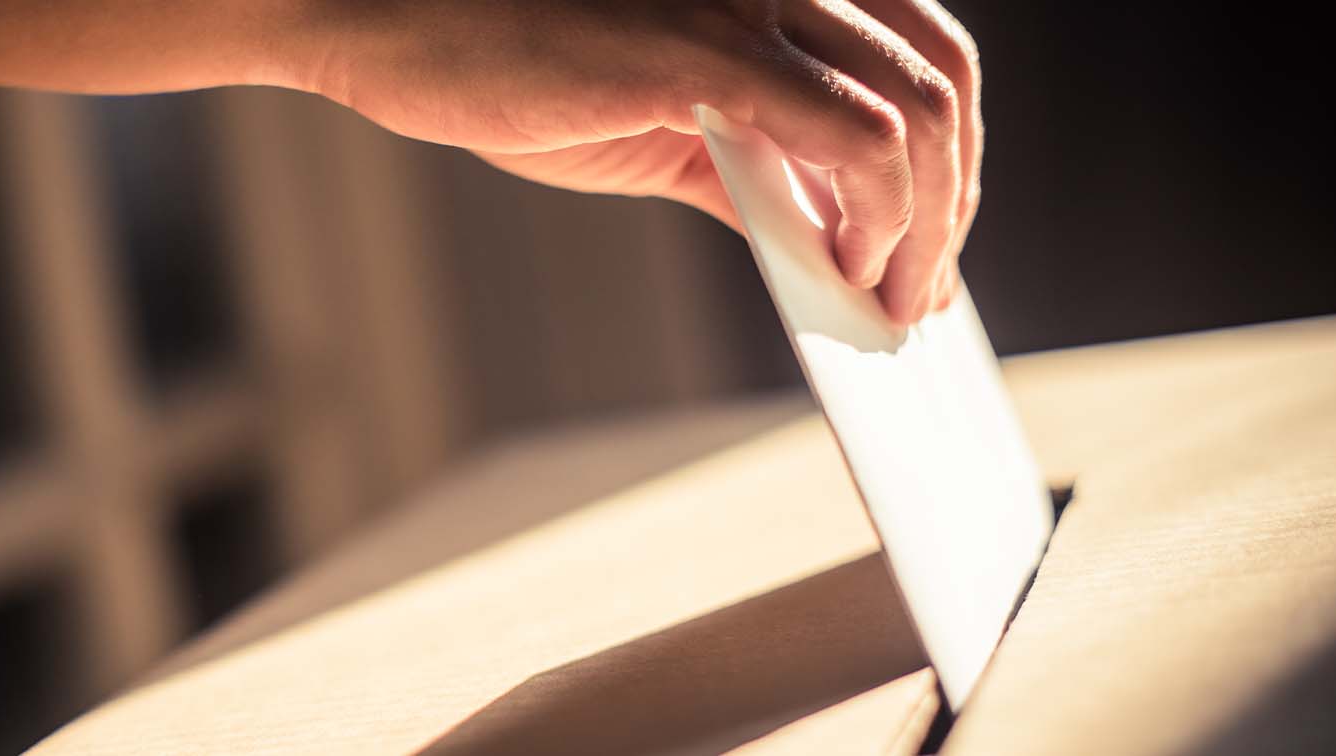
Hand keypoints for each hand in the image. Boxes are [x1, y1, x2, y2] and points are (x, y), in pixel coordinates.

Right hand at [287, 0, 982, 323]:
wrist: (385, 19)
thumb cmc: (502, 62)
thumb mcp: (652, 123)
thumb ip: (746, 171)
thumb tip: (827, 248)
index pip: (919, 56)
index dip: (950, 162)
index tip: (928, 255)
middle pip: (940, 79)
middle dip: (949, 202)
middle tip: (914, 294)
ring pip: (914, 111)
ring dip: (920, 227)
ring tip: (879, 300)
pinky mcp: (705, 43)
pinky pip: (849, 139)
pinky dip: (872, 222)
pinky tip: (839, 278)